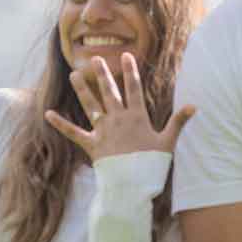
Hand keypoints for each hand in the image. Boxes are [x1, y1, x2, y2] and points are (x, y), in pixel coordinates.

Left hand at [44, 52, 195, 161]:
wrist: (132, 185)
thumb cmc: (152, 165)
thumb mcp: (168, 143)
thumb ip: (178, 122)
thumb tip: (194, 105)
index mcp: (137, 117)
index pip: (134, 89)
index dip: (130, 71)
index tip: (125, 56)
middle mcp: (118, 119)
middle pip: (109, 92)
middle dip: (103, 74)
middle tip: (95, 58)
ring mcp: (103, 131)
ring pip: (90, 105)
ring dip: (82, 89)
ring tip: (74, 74)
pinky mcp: (91, 145)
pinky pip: (73, 132)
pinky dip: (60, 123)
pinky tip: (47, 114)